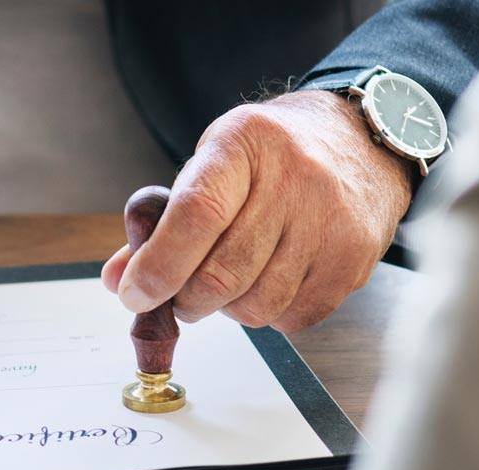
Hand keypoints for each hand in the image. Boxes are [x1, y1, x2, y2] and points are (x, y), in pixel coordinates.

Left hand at [101, 90, 413, 330]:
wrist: (360, 142)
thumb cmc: (271, 157)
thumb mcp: (212, 166)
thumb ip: (163, 223)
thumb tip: (118, 280)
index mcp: (244, 143)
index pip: (197, 214)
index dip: (159, 265)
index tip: (134, 294)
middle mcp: (294, 177)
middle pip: (224, 272)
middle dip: (188, 300)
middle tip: (181, 296)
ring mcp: (330, 220)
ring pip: (257, 305)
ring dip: (229, 309)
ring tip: (231, 282)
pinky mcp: (353, 258)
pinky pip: (293, 318)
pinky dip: (269, 314)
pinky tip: (270, 282)